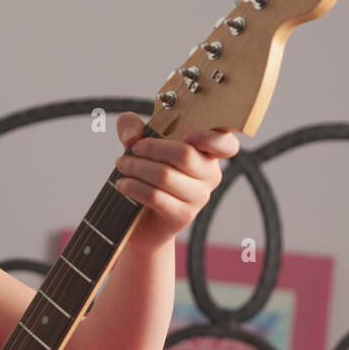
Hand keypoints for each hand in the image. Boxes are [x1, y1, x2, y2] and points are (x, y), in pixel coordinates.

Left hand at [113, 111, 240, 248]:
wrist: (143, 223)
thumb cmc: (147, 176)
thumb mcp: (138, 144)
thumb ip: (131, 126)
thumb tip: (132, 136)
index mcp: (207, 153)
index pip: (226, 144)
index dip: (210, 138)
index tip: (187, 135)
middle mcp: (210, 175)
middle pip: (184, 154)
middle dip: (150, 148)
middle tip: (131, 150)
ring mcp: (199, 198)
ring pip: (165, 175)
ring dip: (136, 167)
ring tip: (122, 166)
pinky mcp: (183, 216)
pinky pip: (156, 196)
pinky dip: (134, 187)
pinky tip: (122, 184)